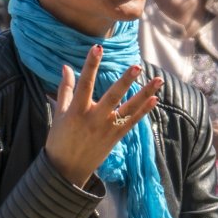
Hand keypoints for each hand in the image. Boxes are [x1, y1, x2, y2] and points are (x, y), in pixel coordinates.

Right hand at [44, 45, 163, 186]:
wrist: (66, 170)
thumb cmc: (60, 138)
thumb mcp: (59, 112)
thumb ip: (65, 89)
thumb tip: (66, 66)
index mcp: (77, 110)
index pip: (85, 83)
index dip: (90, 65)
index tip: (97, 48)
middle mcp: (94, 119)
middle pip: (112, 96)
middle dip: (125, 81)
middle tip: (137, 67)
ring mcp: (107, 129)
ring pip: (129, 108)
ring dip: (144, 94)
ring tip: (158, 80)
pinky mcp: (115, 138)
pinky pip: (132, 122)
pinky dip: (143, 111)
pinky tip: (154, 100)